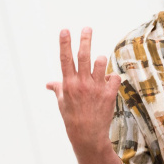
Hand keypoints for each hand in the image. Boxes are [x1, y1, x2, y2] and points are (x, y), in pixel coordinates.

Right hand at [46, 28, 122, 163]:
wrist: (88, 136)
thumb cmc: (72, 118)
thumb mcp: (62, 103)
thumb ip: (58, 89)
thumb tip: (49, 83)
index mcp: (68, 84)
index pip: (65, 59)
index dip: (65, 43)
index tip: (65, 30)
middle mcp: (82, 84)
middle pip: (84, 56)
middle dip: (85, 40)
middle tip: (87, 28)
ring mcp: (96, 88)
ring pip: (101, 63)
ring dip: (100, 61)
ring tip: (98, 62)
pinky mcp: (109, 94)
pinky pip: (115, 77)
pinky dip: (112, 78)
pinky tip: (109, 83)